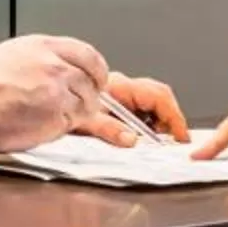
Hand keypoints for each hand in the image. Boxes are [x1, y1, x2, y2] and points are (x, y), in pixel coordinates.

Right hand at [0, 34, 112, 152]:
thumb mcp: (15, 53)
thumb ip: (45, 57)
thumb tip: (67, 68)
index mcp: (45, 46)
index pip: (90, 55)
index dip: (97, 72)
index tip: (96, 81)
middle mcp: (56, 65)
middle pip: (92, 83)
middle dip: (86, 96)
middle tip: (72, 105)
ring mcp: (58, 92)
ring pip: (86, 105)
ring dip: (75, 114)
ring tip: (50, 116)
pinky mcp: (56, 117)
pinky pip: (73, 124)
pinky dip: (63, 127)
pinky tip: (42, 125)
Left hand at [73, 72, 188, 148]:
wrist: (46, 103)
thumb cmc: (62, 107)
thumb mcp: (85, 122)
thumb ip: (109, 129)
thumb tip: (132, 139)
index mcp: (119, 87)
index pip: (158, 96)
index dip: (174, 116)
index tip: (181, 136)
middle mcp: (122, 86)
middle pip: (159, 96)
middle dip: (170, 118)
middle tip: (172, 140)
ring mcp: (121, 92)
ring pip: (151, 103)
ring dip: (158, 121)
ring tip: (156, 140)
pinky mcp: (116, 100)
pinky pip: (140, 108)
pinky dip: (147, 122)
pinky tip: (141, 135)